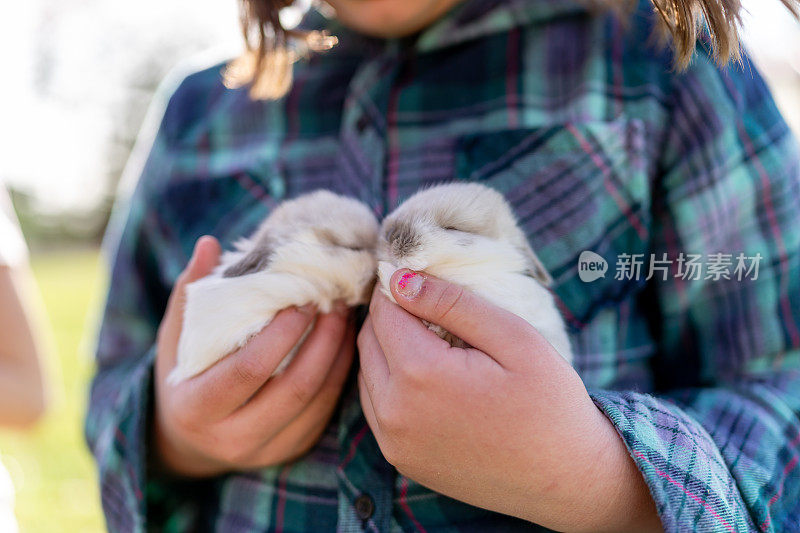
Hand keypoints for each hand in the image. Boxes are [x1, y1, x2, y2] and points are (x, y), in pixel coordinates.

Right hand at [153, 236, 354, 476]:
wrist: (189, 438)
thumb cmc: (184, 375)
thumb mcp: (176, 337)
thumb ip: (190, 292)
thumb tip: (209, 243)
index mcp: (196, 407)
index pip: (247, 371)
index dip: (280, 335)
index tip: (302, 302)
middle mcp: (232, 438)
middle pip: (293, 389)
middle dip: (323, 342)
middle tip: (336, 303)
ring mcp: (265, 450)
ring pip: (316, 402)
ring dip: (338, 356)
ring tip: (345, 316)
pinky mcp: (291, 450)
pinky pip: (325, 412)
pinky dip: (340, 375)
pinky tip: (345, 343)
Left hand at [357, 270, 660, 532]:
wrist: (566, 479)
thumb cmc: (550, 403)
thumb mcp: (514, 337)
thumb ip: (452, 303)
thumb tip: (400, 279)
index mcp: (421, 375)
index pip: (384, 310)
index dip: (399, 286)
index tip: (421, 276)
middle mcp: (395, 412)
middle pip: (369, 339)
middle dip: (390, 314)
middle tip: (426, 303)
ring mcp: (394, 441)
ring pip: (367, 372)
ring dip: (387, 348)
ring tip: (429, 337)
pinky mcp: (401, 460)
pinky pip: (376, 407)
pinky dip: (389, 382)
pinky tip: (426, 376)